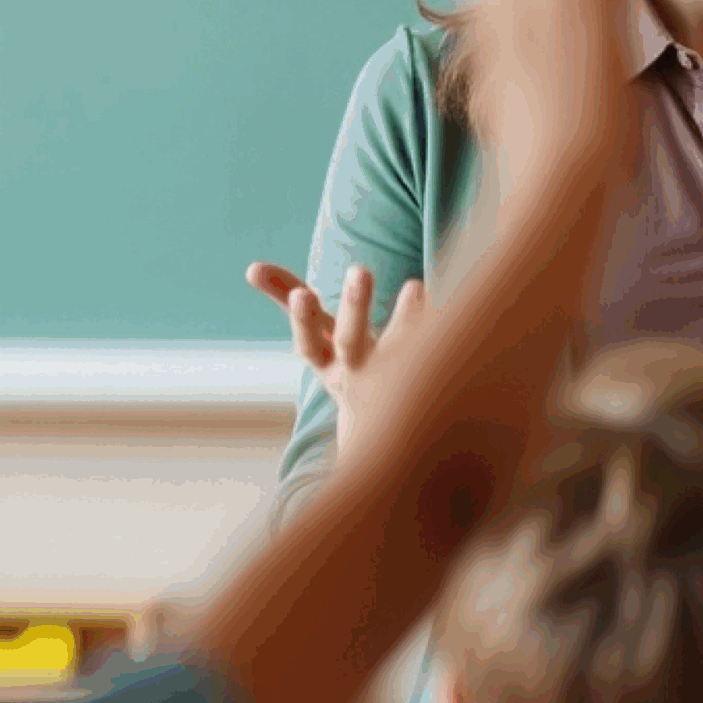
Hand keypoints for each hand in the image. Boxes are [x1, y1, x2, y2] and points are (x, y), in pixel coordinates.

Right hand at [246, 261, 425, 459]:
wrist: (388, 435)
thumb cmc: (346, 366)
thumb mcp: (318, 341)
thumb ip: (288, 300)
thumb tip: (250, 267)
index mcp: (327, 364)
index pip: (309, 344)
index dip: (302, 321)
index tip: (302, 294)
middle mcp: (358, 374)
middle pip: (352, 342)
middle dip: (354, 308)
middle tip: (359, 269)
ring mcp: (393, 382)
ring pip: (399, 352)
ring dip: (406, 319)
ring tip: (415, 285)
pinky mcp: (428, 382)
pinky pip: (437, 356)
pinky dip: (442, 331)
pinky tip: (452, 301)